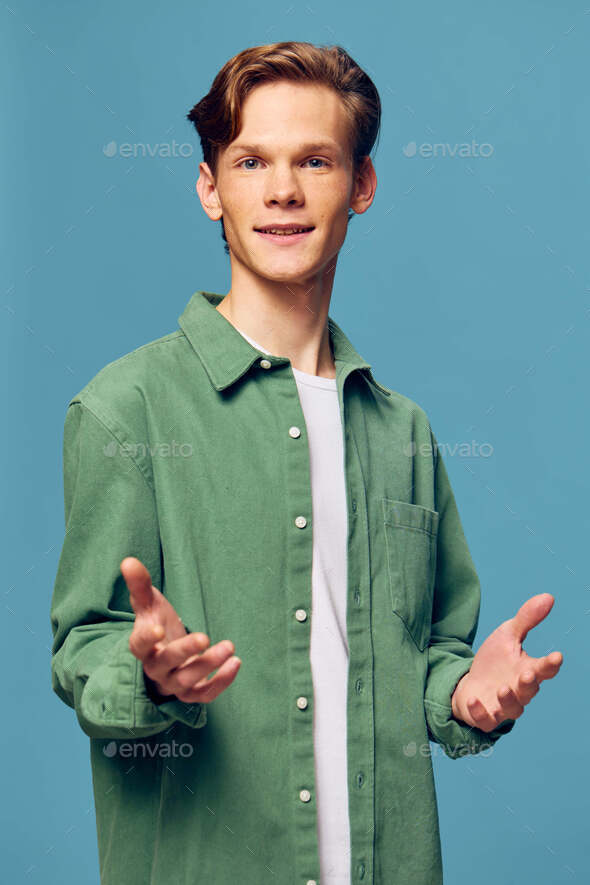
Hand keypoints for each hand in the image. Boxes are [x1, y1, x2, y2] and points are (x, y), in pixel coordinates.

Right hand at [122, 556, 240, 703]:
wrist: (168, 652)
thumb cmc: (157, 623)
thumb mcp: (150, 603)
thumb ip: (140, 584)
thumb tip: (128, 561)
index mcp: (142, 646)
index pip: (138, 646)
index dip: (146, 639)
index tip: (157, 628)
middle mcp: (155, 667)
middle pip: (165, 664)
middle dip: (184, 652)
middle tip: (204, 637)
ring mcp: (173, 682)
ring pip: (187, 681)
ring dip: (208, 665)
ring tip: (229, 647)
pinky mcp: (191, 692)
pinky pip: (204, 695)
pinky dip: (221, 683)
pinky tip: (235, 663)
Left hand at [450, 592, 562, 731]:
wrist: (470, 684)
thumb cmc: (494, 661)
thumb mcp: (507, 635)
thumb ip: (526, 619)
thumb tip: (549, 597)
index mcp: (528, 670)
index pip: (544, 669)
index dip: (551, 664)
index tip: (557, 656)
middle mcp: (519, 691)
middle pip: (529, 691)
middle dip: (529, 683)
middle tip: (527, 674)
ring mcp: (503, 706)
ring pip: (512, 709)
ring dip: (508, 700)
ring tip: (501, 689)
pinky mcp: (485, 717)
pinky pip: (485, 720)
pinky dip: (479, 711)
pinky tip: (474, 700)